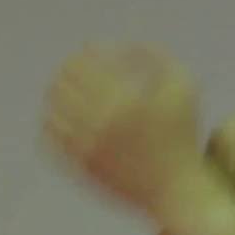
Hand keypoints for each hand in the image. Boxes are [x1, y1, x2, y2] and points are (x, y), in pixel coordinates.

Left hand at [44, 43, 203, 216]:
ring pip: (52, 108)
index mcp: (125, 100)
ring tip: (68, 87)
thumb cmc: (183, 133)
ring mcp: (87, 148)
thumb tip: (119, 44)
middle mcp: (102, 124)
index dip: (85, 51)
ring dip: (58, 93)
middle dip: (68, 68)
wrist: (176, 190)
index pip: (83, 62)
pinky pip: (50, 137)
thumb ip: (156, 55)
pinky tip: (64, 114)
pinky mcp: (80, 167)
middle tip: (77, 67)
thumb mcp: (184, 86)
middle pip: (62, 82)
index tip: (93, 50)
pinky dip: (52, 120)